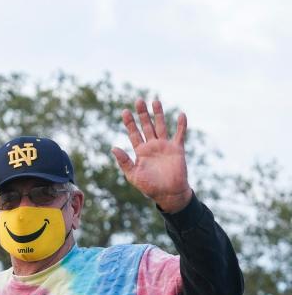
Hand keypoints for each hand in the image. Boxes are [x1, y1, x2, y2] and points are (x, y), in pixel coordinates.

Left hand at [112, 98, 192, 212]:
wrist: (168, 194)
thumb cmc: (149, 187)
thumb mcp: (133, 175)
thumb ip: (124, 161)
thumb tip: (113, 148)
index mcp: (141, 151)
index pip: (134, 133)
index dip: (129, 122)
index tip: (125, 111)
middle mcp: (152, 146)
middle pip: (146, 126)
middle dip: (142, 114)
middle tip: (138, 100)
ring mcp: (165, 146)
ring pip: (161, 126)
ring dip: (158, 114)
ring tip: (155, 101)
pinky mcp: (177, 149)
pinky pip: (180, 134)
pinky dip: (181, 125)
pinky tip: (180, 114)